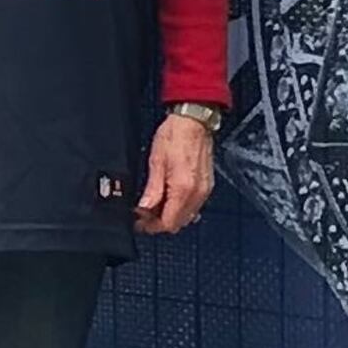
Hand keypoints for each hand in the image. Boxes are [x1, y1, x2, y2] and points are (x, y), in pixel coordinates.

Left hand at [135, 110, 217, 234]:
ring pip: (187, 216)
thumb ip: (152, 190)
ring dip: (171, 215)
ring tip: (155, 205)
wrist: (193, 121)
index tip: (140, 221)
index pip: (168, 223)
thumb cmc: (175, 135)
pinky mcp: (207, 185)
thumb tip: (144, 208)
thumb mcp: (156, 162)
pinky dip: (181, 207)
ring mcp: (204, 190)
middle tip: (144, 215)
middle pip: (178, 223)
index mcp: (183, 189)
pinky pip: (194, 206)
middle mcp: (197, 193)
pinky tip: (170, 198)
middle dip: (160, 222)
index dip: (152, 226)